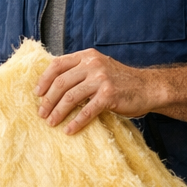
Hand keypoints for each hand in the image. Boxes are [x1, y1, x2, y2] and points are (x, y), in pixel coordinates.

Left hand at [35, 48, 155, 133]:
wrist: (149, 87)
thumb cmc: (120, 81)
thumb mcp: (98, 67)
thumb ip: (79, 71)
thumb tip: (52, 85)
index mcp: (86, 56)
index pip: (57, 64)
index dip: (44, 79)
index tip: (37, 93)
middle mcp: (92, 64)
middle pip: (61, 82)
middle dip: (48, 99)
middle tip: (41, 113)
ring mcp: (101, 79)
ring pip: (70, 97)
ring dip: (58, 112)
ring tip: (51, 122)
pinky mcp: (109, 95)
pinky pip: (87, 111)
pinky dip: (76, 122)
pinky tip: (69, 130)